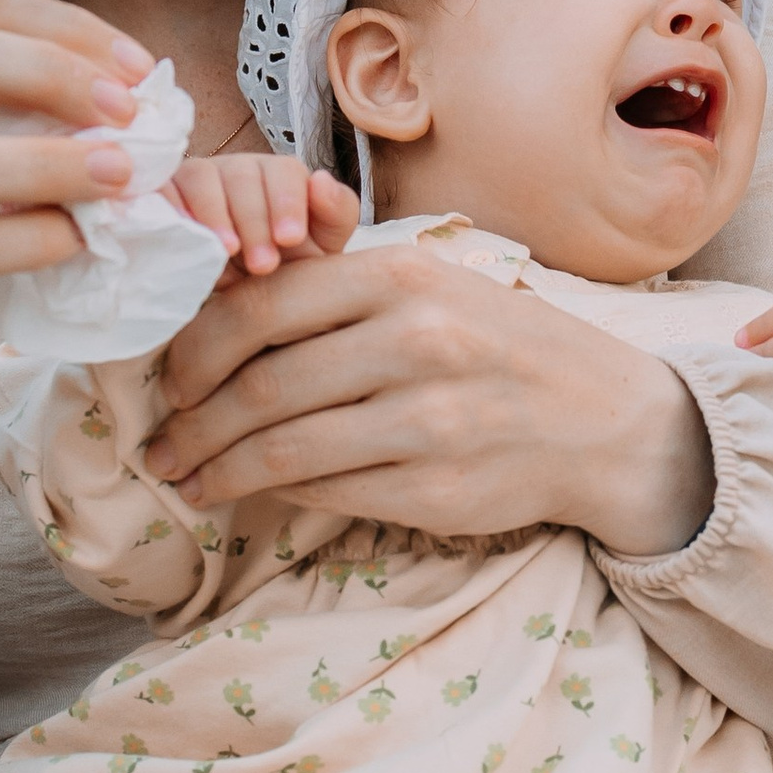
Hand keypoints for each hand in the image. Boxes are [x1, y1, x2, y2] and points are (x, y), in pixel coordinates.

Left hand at [140, 242, 715, 558]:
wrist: (608, 421)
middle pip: (260, 385)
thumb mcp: (432, 288)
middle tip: (163, 442)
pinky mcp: (435, 489)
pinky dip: (276, 494)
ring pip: (282, 448)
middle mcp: (415, 341)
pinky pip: (326, 491)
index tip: (172, 379)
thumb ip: (337, 294)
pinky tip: (253, 493)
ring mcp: (428, 420)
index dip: (195, 349)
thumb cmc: (502, 348)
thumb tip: (216, 318)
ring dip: (219, 469)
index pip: (260, 306)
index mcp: (402, 277)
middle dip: (194, 422)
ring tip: (188, 478)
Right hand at [170, 155, 360, 283]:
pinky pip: (161, 191)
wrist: (241, 297)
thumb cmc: (287, 267)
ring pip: (200, 178)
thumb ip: (335, 212)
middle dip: (254, 220)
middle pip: (242, 175)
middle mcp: (237, 170)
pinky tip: (187, 243)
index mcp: (279, 175)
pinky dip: (173, 213)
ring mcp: (198, 179)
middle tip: (264, 265)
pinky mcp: (163, 195)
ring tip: (226, 253)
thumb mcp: (322, 246)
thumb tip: (321, 179)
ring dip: (214, 216)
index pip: (284, 172)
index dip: (287, 202)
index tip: (290, 239)